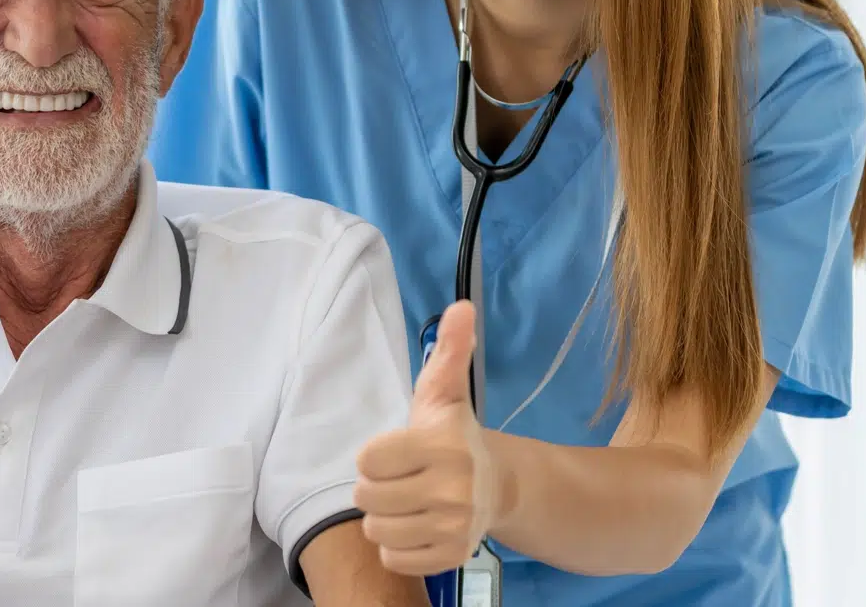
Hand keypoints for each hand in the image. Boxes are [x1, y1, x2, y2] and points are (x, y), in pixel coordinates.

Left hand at [354, 300, 498, 575]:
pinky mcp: (452, 556)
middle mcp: (451, 490)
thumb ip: (448, 350)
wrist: (497, 486)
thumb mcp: (445, 392)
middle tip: (400, 479)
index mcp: (441, 446)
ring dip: (384, 518)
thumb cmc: (455, 435)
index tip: (395, 451)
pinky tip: (415, 526)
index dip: (374, 456)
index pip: (367, 461)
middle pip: (367, 499)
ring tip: (406, 503)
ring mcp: (454, 526)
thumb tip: (461, 305)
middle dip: (376, 488)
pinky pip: (395, 559)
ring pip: (377, 531)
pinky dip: (397, 546)